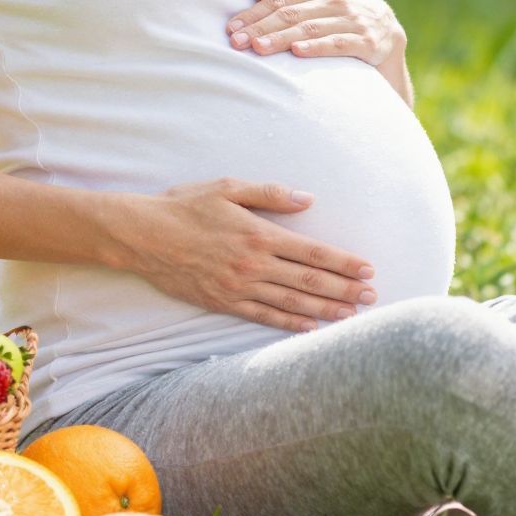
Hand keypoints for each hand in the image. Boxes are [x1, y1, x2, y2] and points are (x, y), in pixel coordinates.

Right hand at [114, 177, 377, 332]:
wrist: (143, 235)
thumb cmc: (185, 206)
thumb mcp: (228, 188)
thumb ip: (270, 193)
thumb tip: (308, 200)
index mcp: (258, 234)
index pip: (312, 251)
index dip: (343, 262)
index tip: (368, 269)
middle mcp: (253, 264)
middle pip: (309, 280)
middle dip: (344, 289)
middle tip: (372, 296)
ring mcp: (239, 286)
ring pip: (291, 301)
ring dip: (325, 308)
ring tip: (352, 314)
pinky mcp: (223, 302)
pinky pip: (263, 316)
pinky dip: (289, 322)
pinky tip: (310, 327)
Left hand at [226, 0, 404, 66]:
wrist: (390, 33)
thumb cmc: (343, 18)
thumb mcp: (319, 3)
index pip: (280, 1)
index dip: (254, 15)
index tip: (231, 29)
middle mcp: (335, 0)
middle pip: (291, 14)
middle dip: (261, 29)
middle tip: (237, 43)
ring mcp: (353, 20)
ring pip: (310, 29)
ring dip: (282, 39)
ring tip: (259, 48)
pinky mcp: (367, 41)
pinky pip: (338, 44)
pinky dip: (317, 47)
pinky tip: (298, 52)